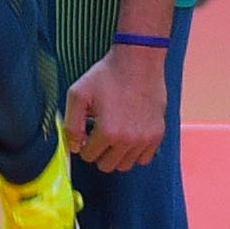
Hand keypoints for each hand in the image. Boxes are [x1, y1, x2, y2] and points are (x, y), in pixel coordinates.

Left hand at [63, 44, 166, 172]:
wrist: (138, 63)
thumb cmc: (106, 76)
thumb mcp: (78, 94)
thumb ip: (71, 124)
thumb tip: (74, 147)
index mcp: (107, 132)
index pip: (88, 156)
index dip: (83, 144)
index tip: (85, 131)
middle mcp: (129, 141)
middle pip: (107, 165)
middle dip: (98, 152)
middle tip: (97, 134)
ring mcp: (146, 139)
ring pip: (126, 165)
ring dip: (116, 154)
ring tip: (112, 133)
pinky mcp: (158, 135)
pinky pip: (144, 159)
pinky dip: (134, 152)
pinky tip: (127, 135)